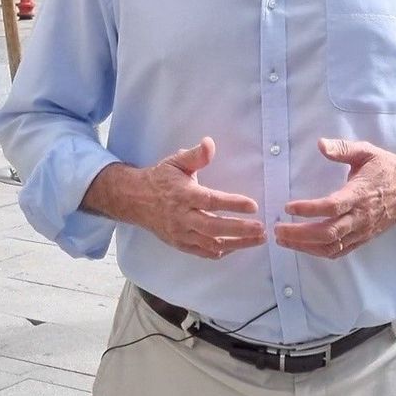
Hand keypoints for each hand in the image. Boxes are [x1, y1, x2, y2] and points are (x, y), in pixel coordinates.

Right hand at [85, 137, 264, 259]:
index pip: (210, 201)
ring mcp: (180, 233)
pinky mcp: (180, 244)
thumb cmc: (160, 179)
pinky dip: (221, 251)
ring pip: (211, 243)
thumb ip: (196, 155)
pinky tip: (238, 246)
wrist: (135, 200)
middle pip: (213, 226)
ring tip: (258, 239)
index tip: (253, 205)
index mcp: (183, 195)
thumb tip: (210, 143)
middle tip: (261, 227)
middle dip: (239, 229)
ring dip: (237, 243)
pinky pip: (203, 252)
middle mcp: (182, 217)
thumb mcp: (175, 161)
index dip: (232, 204)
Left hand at [274, 138, 395, 259]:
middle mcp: (361, 216)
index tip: (288, 207)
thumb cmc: (385, 167)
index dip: (309, 209)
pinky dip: (320, 252)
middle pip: (328, 232)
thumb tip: (320, 144)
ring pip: (332, 246)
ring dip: (305, 246)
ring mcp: (363, 230)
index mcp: (360, 194)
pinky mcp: (363, 238)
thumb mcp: (366, 151)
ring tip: (283, 240)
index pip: (332, 207)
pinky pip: (340, 251)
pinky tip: (304, 247)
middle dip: (300, 234)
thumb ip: (342, 148)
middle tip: (277, 229)